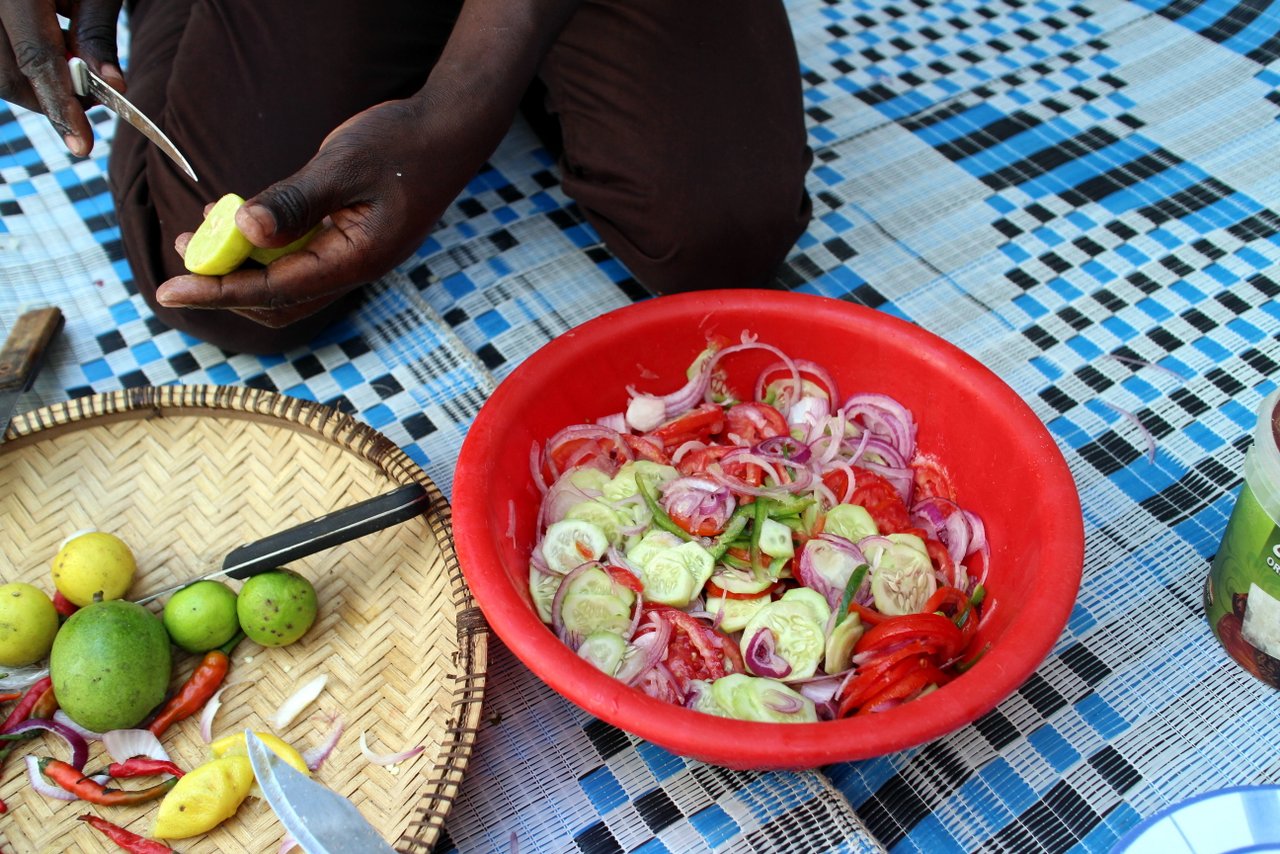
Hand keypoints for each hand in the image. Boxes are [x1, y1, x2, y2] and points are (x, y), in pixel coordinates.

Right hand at [0, 0, 124, 155]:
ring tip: (68, 57)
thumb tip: (112, 89)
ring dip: (32, 77)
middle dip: (45, 97)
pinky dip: (21, 56)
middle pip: (3, 73)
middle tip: (86, 101)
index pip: (35, 58)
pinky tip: (50, 37)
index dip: (59, 107)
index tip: (81, 145)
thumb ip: (97, 35)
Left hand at [157, 96, 484, 328]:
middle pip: (277, 303)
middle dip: (224, 286)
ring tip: (197, 236)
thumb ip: (294, 201)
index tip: (168, 290)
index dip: (217, 290)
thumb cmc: (401, 144)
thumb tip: (243, 229)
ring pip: (285, 283)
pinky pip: (296, 258)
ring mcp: (350, 256)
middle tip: (181, 255)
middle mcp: (352, 267)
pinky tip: (236, 222)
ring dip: (240, 267)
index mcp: (356, 259)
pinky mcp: (346, 239)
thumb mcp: (343, 165)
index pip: (274, 289)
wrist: (448, 132)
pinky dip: (261, 248)